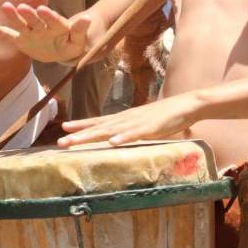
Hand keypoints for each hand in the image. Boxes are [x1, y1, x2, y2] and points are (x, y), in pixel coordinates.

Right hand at [0, 2, 90, 63]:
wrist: (62, 49)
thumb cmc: (72, 44)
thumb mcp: (79, 41)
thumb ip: (80, 30)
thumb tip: (88, 18)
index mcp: (58, 26)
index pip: (54, 20)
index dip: (49, 16)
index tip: (43, 9)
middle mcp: (43, 26)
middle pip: (36, 20)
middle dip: (30, 14)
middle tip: (22, 7)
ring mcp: (31, 32)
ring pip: (22, 24)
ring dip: (14, 16)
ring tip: (5, 6)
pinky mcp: (22, 40)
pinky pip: (10, 36)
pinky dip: (0, 32)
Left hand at [58, 93, 201, 146]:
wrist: (186, 105)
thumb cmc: (166, 116)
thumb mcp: (144, 124)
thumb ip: (133, 130)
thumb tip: (122, 138)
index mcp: (124, 118)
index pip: (98, 122)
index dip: (81, 125)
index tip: (64, 128)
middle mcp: (126, 119)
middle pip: (98, 127)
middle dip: (78, 135)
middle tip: (60, 142)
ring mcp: (137, 123)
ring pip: (110, 131)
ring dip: (92, 137)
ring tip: (75, 142)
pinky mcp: (151, 128)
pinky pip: (134, 134)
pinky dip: (122, 138)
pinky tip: (111, 143)